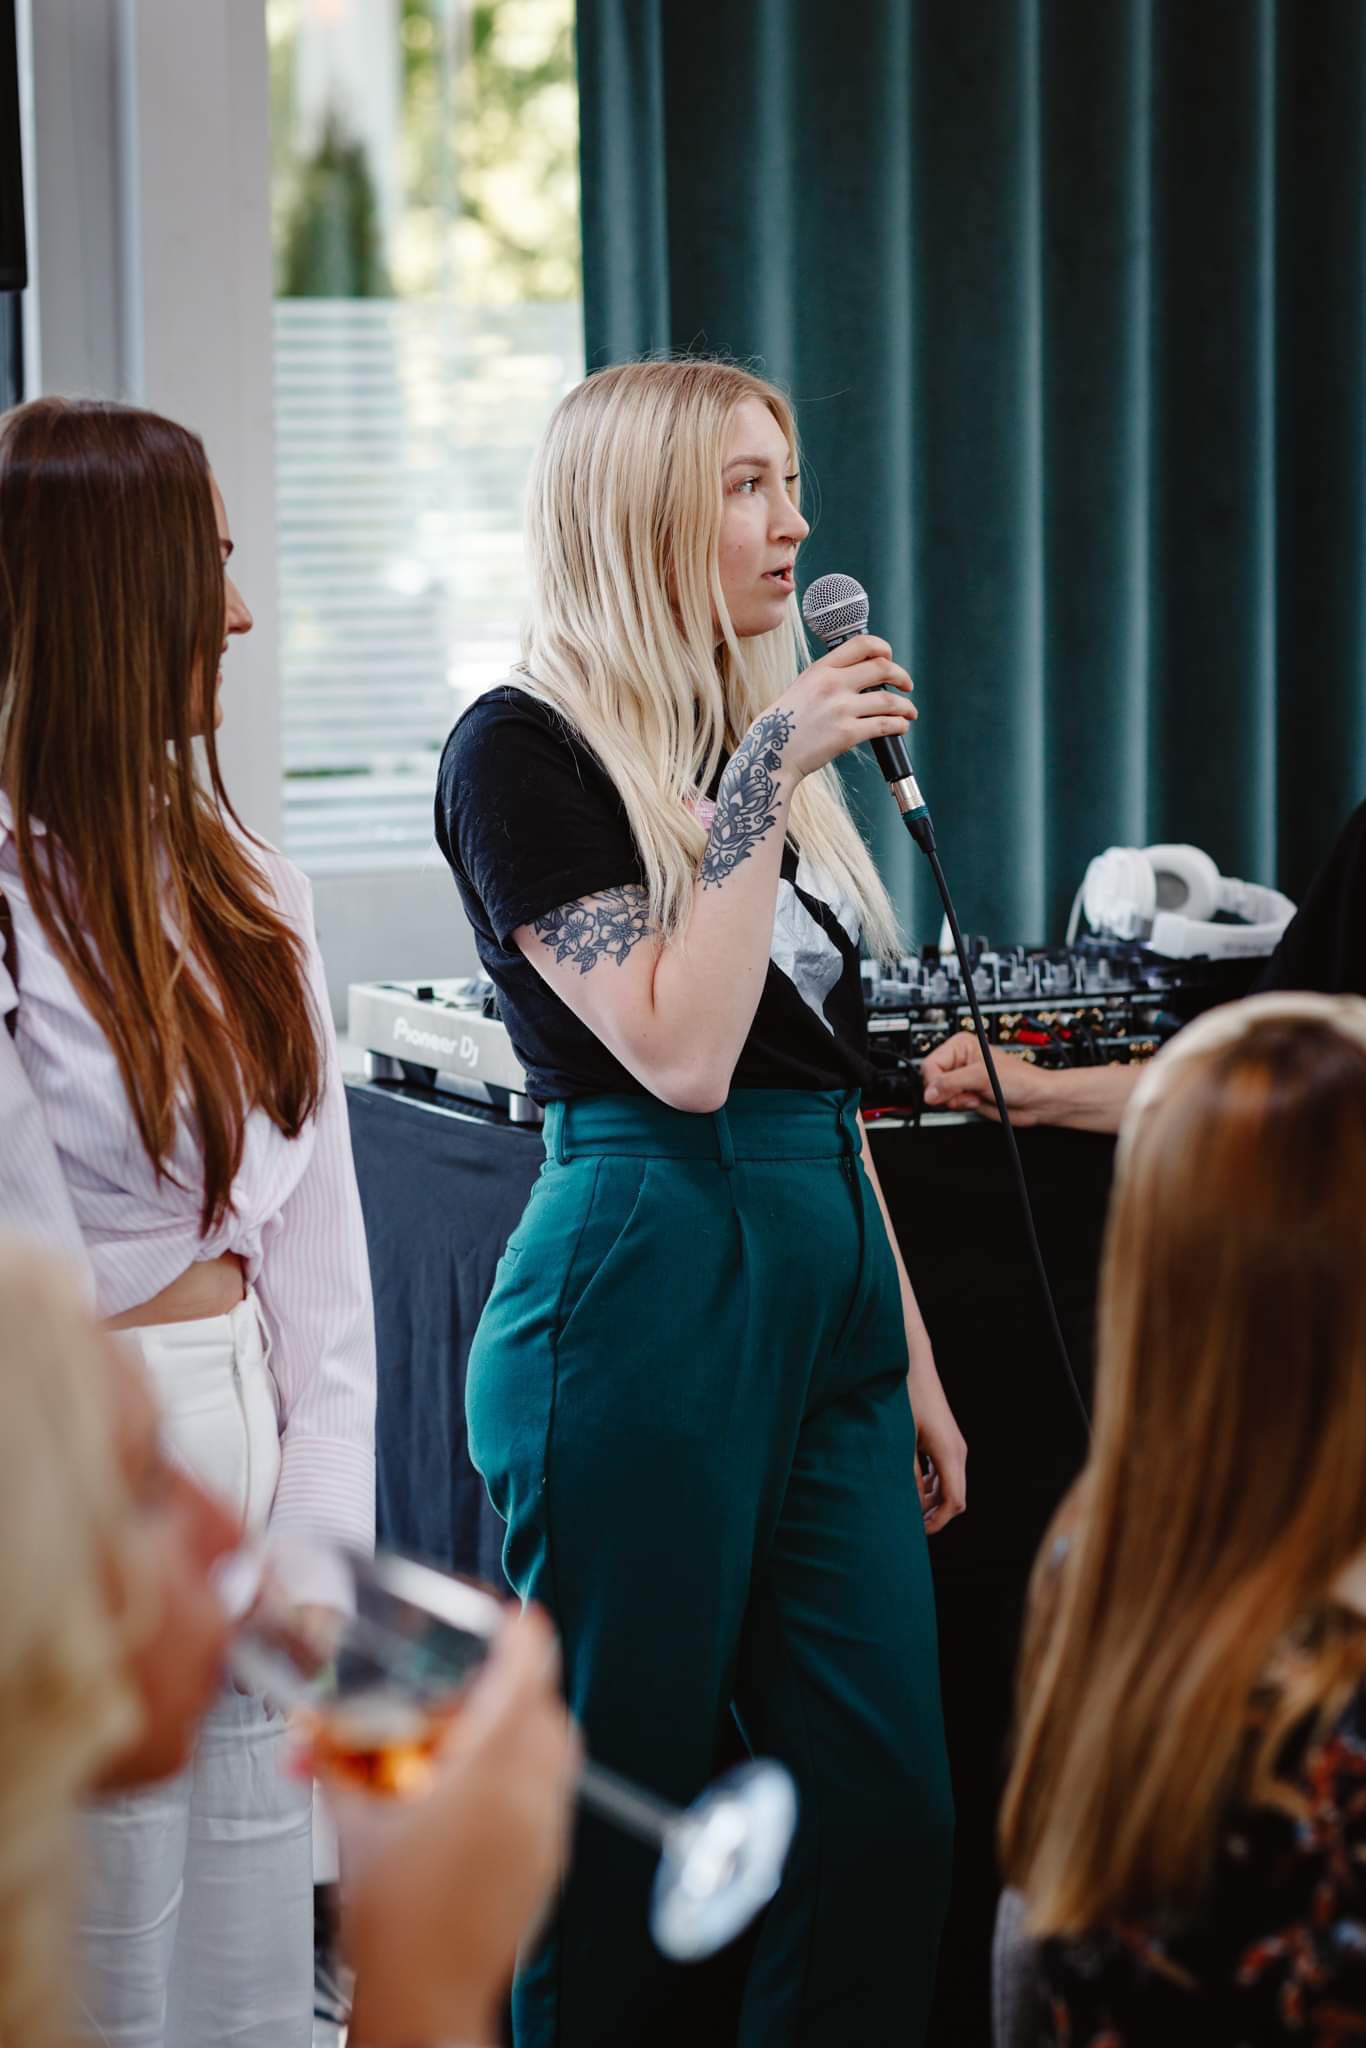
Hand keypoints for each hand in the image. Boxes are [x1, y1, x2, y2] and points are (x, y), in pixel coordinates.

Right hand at [341, 1604, 579, 2047]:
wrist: (424, 2003)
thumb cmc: (392, 1925)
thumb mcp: (352, 1824)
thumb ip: (330, 1765)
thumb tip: (304, 1736)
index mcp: (491, 1765)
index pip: (531, 1663)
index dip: (518, 1628)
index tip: (505, 1614)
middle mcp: (532, 1791)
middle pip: (545, 1705)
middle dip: (509, 1686)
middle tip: (466, 1687)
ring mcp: (548, 1830)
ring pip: (552, 1750)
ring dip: (516, 1732)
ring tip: (462, 1744)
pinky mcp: (549, 1864)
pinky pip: (549, 1797)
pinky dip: (519, 1779)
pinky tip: (468, 1800)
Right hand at [764, 634, 914, 779]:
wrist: (770, 754)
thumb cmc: (783, 725)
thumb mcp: (801, 688)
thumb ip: (827, 678)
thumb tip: (859, 677)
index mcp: (820, 669)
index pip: (861, 644)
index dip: (883, 647)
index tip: (889, 657)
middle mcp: (832, 684)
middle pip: (882, 668)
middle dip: (901, 676)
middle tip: (907, 685)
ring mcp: (840, 709)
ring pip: (889, 700)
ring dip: (906, 706)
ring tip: (909, 712)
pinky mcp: (847, 734)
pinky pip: (884, 725)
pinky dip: (899, 725)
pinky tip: (901, 727)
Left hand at [908, 1363, 966, 1535]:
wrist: (912, 1363)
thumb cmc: (904, 1397)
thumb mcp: (900, 1438)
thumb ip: (907, 1472)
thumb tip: (912, 1502)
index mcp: (949, 1454)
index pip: (954, 1502)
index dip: (938, 1522)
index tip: (918, 1532)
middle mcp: (958, 1451)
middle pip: (956, 1497)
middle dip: (936, 1515)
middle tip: (909, 1526)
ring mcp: (955, 1444)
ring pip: (952, 1485)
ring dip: (934, 1500)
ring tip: (908, 1508)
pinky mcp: (947, 1438)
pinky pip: (946, 1471)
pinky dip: (933, 1485)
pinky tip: (912, 1486)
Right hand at [920, 1033, 1049, 1123]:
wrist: (1036, 1101)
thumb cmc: (1020, 1080)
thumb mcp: (981, 1077)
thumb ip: (951, 1083)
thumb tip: (929, 1092)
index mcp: (961, 1046)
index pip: (930, 1064)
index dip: (935, 1081)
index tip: (946, 1090)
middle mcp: (959, 1061)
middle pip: (932, 1080)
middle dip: (947, 1091)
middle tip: (966, 1091)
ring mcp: (962, 1079)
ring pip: (939, 1094)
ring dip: (956, 1100)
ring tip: (975, 1095)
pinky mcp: (965, 1094)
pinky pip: (949, 1103)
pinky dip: (961, 1105)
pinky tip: (976, 1101)